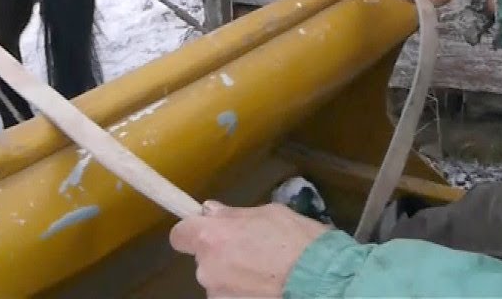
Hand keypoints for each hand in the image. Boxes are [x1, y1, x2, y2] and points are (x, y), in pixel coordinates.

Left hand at [169, 201, 330, 298]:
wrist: (321, 280)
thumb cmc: (298, 240)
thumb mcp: (269, 213)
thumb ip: (234, 215)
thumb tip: (211, 211)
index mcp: (211, 237)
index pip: (179, 235)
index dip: (192, 232)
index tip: (207, 231)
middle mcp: (206, 269)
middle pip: (203, 260)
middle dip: (221, 255)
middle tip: (251, 251)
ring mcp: (218, 294)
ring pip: (218, 281)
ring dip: (234, 277)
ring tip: (265, 273)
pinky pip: (232, 296)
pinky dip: (244, 293)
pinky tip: (267, 288)